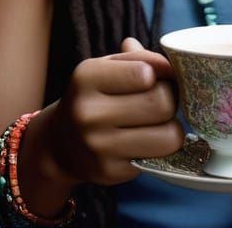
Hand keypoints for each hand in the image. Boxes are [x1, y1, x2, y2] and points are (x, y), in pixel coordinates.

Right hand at [45, 37, 184, 185]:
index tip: (159, 77)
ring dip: (171, 127)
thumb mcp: (108, 67)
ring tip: (157, 122)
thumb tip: (171, 63)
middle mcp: (88, 112)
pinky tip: (143, 141)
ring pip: (168, 136)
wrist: (60, 143)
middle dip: (170, 99)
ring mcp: (98, 146)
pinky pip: (158, 159)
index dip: (163, 74)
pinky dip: (158, 149)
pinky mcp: (109, 172)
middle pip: (162, 103)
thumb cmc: (94, 96)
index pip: (147, 73)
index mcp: (87, 77)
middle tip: (161, 100)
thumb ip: (140, 59)